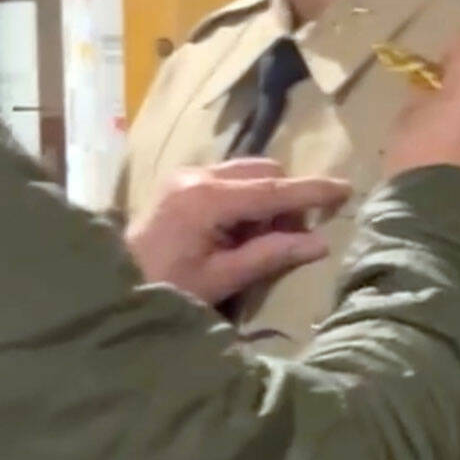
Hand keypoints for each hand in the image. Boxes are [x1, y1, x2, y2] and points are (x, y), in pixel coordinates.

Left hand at [127, 158, 349, 307]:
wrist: (113, 284)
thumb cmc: (167, 288)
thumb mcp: (222, 279)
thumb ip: (270, 256)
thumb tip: (319, 243)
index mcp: (205, 199)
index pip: (272, 190)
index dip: (311, 191)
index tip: (346, 188)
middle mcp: (196, 175)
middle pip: (263, 171)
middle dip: (286, 199)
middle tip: (290, 237)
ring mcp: (186, 174)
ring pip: (248, 171)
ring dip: (266, 199)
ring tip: (260, 240)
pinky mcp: (181, 181)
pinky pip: (229, 178)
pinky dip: (245, 199)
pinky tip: (238, 232)